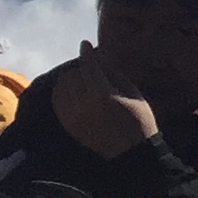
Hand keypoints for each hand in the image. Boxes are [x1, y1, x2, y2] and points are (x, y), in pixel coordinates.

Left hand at [52, 43, 158, 159]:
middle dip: (79, 68)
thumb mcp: (134, 94)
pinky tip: (71, 91)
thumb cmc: (139, 121)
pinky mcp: (68, 124)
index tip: (85, 44)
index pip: (89, 67)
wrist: (131, 153)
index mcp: (102, 95)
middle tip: (88, 66)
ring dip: (68, 79)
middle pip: (71, 76)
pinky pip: (57, 102)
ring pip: (61, 88)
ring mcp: (72, 115)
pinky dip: (62, 93)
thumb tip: (101, 60)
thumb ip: (115, 75)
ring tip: (79, 78)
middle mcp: (82, 104)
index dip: (87, 54)